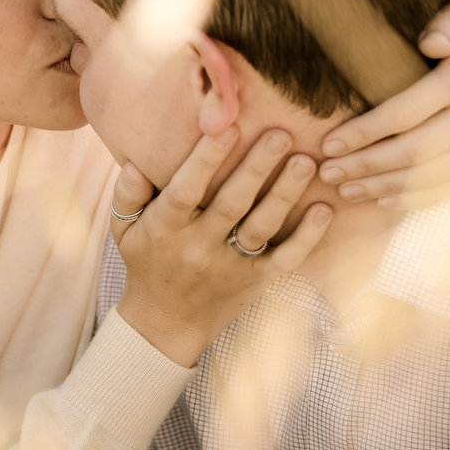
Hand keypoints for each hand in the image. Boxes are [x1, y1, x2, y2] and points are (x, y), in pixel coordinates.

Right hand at [111, 127, 333, 366]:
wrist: (166, 323)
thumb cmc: (147, 262)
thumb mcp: (125, 229)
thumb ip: (127, 194)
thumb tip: (136, 161)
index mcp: (167, 229)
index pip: (186, 189)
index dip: (205, 159)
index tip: (225, 126)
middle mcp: (199, 247)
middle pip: (231, 203)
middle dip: (257, 167)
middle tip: (280, 133)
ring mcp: (231, 266)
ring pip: (261, 227)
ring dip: (285, 194)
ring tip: (306, 162)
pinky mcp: (256, 281)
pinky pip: (285, 259)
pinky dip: (307, 237)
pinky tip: (324, 209)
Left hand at [315, 0, 449, 210]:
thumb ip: (446, 21)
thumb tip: (428, 43)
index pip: (412, 108)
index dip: (368, 130)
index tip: (331, 143)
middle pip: (420, 149)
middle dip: (368, 165)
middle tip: (329, 173)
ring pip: (437, 176)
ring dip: (386, 187)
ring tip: (347, 190)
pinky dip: (419, 198)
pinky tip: (384, 198)